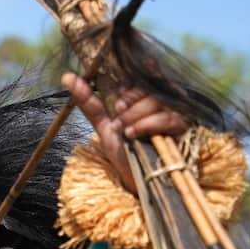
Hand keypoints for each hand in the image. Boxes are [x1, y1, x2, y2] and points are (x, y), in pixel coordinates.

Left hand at [61, 73, 187, 192]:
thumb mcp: (102, 124)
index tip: (120, 82)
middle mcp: (162, 100)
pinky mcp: (182, 127)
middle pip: (148, 86)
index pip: (145, 72)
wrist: (134, 177)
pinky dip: (145, 125)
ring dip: (134, 115)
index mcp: (144, 95)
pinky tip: (133, 134)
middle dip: (128, 100)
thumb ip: (89, 101)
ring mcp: (174, 112)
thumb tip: (67, 77)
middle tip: (117, 113)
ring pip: (155, 101)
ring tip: (123, 130)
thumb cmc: (122, 149)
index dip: (137, 72)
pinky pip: (165, 118)